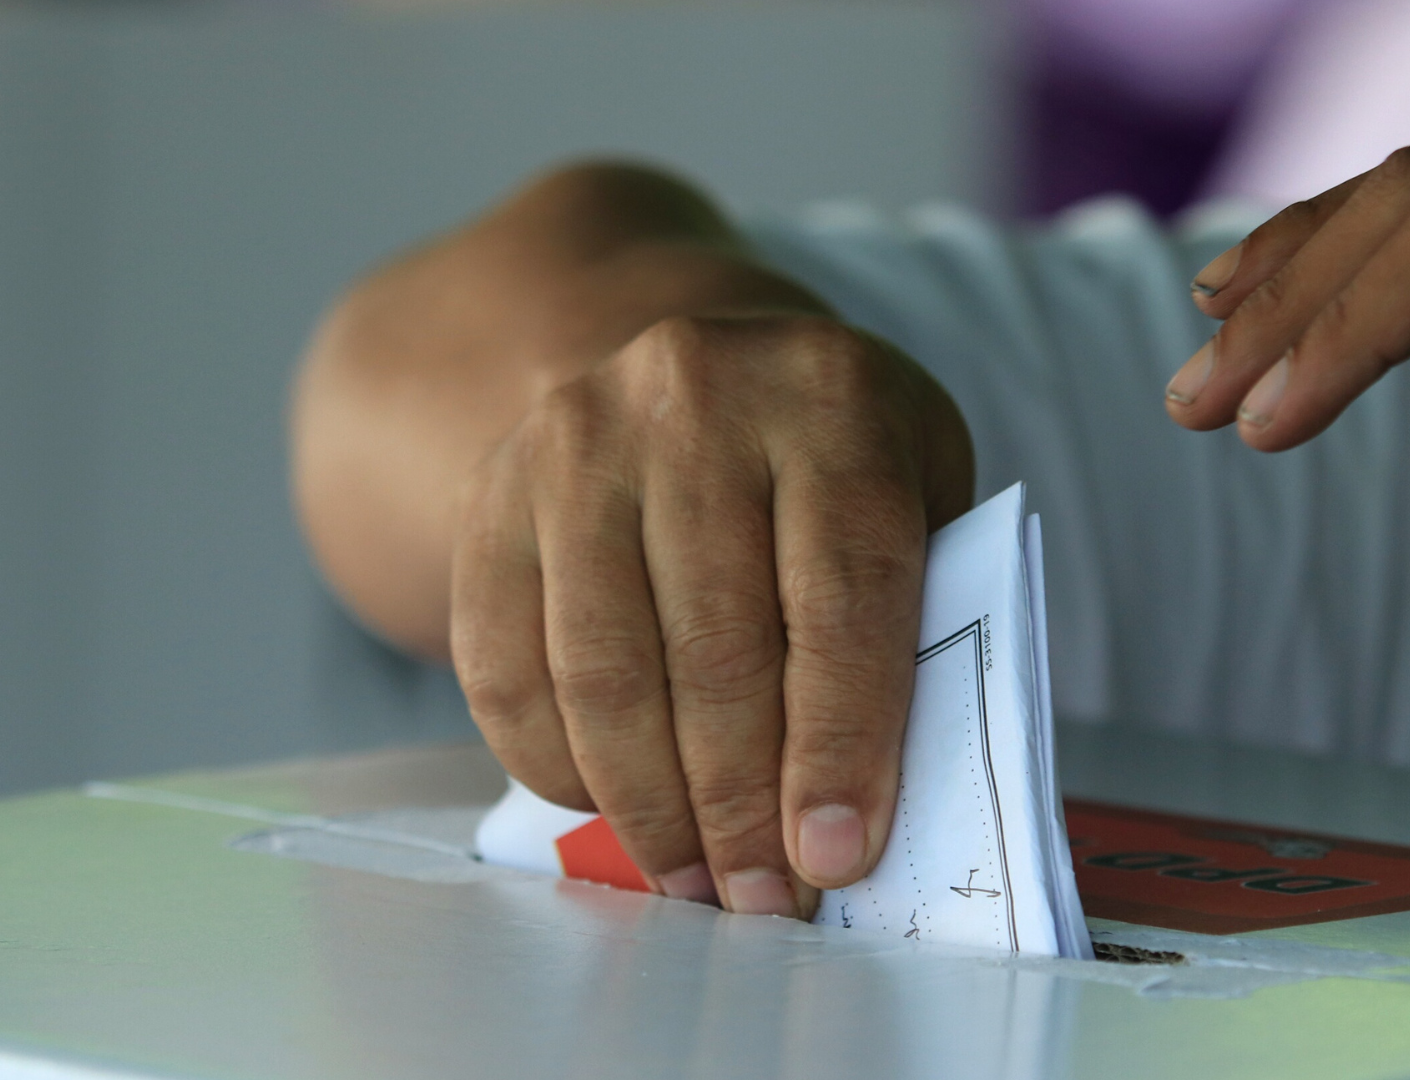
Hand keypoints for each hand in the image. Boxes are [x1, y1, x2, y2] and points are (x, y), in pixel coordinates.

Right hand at [450, 313, 972, 916]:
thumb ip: (912, 620)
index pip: (840, 596)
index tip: (836, 857)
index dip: (840, 746)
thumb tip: (852, 808)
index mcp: (829, 396)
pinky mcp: (492, 500)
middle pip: (715, 648)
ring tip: (693, 880)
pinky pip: (506, 668)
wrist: (690, 377)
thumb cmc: (831, 459)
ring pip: (604, 670)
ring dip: (650, 807)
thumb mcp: (916, 493)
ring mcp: (577, 444)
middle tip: (762, 900)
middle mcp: (693, 400)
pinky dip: (558, 766)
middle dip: (740, 807)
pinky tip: (611, 810)